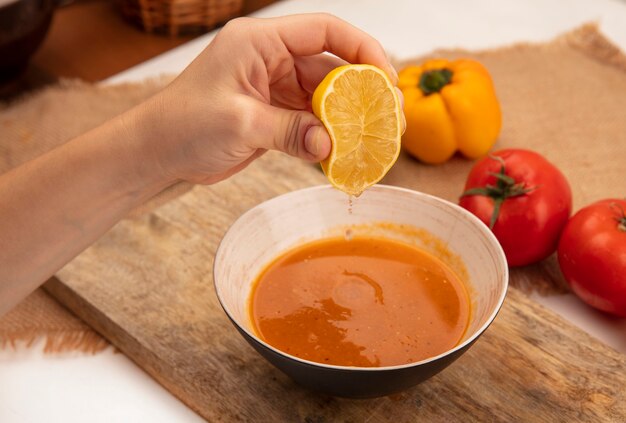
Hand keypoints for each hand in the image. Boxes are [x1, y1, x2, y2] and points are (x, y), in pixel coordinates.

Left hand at [139, 13, 397, 184]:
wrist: (157, 153)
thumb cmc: (181, 126)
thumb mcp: (238, 124)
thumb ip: (288, 131)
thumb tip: (329, 145)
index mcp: (259, 42)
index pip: (323, 31)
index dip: (362, 49)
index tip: (386, 78)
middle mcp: (271, 59)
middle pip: (331, 65)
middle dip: (362, 90)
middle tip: (389, 118)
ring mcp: (273, 86)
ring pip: (324, 96)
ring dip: (347, 118)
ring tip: (373, 140)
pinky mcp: (273, 112)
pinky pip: (311, 119)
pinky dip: (327, 134)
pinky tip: (343, 152)